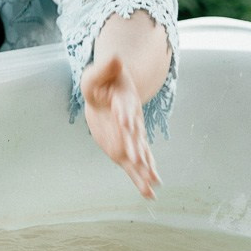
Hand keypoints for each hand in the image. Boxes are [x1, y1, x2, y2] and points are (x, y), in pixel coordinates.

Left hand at [81, 56, 160, 198]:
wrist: (111, 92)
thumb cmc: (102, 82)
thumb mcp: (96, 74)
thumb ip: (104, 68)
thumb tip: (114, 56)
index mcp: (124, 101)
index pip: (125, 108)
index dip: (126, 115)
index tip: (127, 124)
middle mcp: (131, 121)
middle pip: (135, 135)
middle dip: (137, 148)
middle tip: (139, 162)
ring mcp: (131, 136)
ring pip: (140, 153)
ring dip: (145, 167)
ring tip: (154, 183)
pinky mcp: (126, 148)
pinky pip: (135, 165)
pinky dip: (141, 178)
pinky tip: (150, 194)